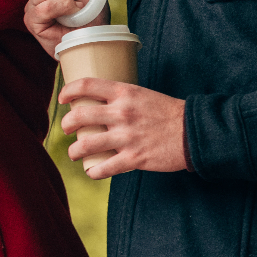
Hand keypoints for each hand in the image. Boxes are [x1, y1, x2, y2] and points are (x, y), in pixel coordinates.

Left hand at [59, 78, 189, 178]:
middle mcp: (121, 112)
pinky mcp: (134, 158)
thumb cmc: (168, 112)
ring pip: (85, 145)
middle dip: (67, 124)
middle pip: (79, 116)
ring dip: (74, 151)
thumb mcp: (143, 95)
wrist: (194, 133)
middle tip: (67, 129)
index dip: (68, 90)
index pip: (86, 85)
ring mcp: (126, 136)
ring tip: (74, 153)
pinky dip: (93, 172)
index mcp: (124, 92)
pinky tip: (92, 172)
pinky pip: (104, 168)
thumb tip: (100, 102)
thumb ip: (122, 97)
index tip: (62, 98)